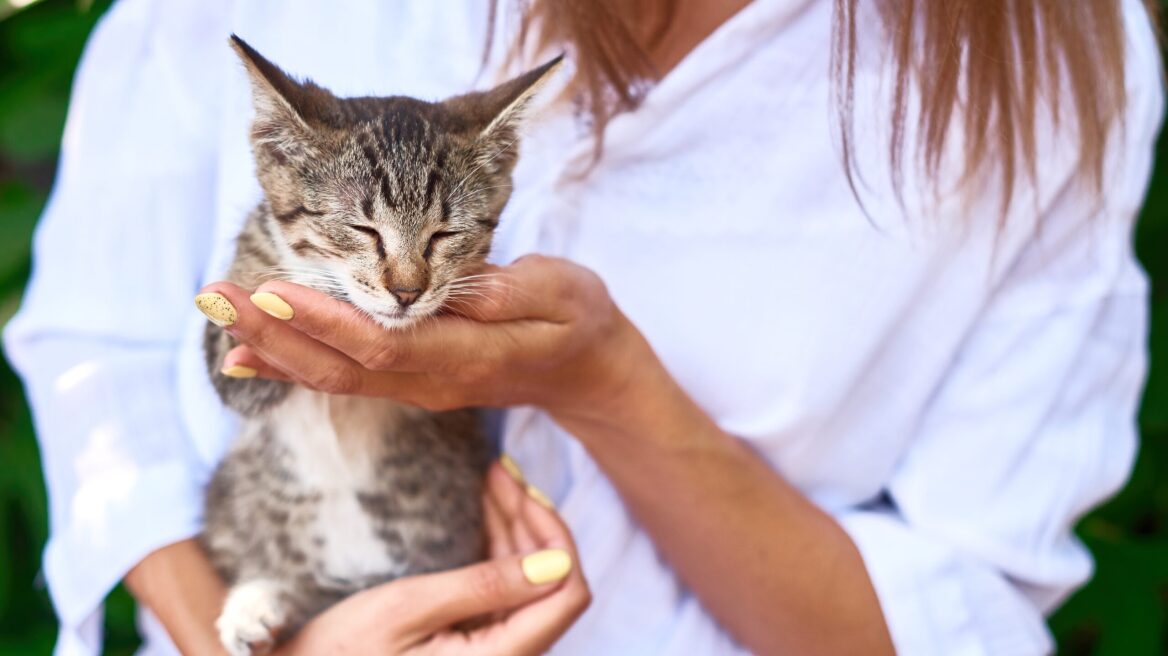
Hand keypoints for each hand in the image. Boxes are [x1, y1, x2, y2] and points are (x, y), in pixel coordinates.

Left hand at [199, 255, 657, 424]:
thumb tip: (447, 288)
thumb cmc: (576, 320)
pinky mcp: (409, 381)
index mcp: (470, 356)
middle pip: (342, 365)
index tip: (274, 292)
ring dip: (272, 346)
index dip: (326, 321)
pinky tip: (246, 355)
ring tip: (215, 314)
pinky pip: (342, 379)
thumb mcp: (564, 293)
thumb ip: (510, 291)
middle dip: (275, 331)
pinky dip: (291, 366)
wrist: (583, 371)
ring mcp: (418, 388)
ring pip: (333, 376)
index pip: (385, 343)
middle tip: (214, 296)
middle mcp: (434, 381)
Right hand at [275, 462, 589, 654]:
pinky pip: (501, 592)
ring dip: (513, 529)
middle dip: (530, 520)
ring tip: (491, 477)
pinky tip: (483, 511)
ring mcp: (490, 650)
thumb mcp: (409, 608)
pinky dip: (495, 549)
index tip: (522, 489)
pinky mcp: (471, 643)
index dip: (556, 537)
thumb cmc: (342, 653)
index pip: (567, 594)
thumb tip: (560, 563)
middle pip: (549, 583)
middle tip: (499, 469)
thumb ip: (487, 585)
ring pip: (527, 583)